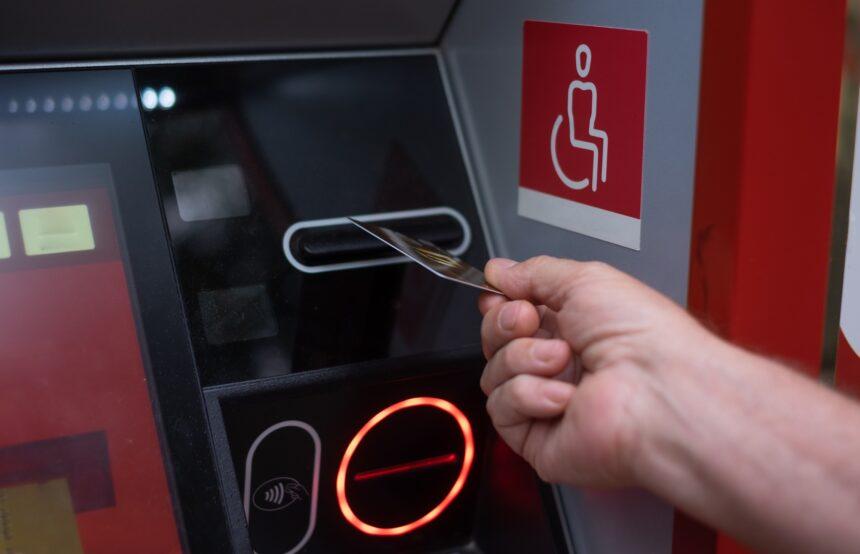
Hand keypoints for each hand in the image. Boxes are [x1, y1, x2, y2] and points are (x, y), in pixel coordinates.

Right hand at [478, 256, 719, 486]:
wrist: (658, 389)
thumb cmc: (642, 336)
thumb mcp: (585, 279)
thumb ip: (534, 272)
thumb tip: (499, 271)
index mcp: (572, 327)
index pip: (513, 315)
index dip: (499, 304)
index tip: (498, 293)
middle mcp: (559, 365)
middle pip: (496, 341)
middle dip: (504, 323)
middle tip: (529, 319)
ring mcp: (547, 401)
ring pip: (493, 373)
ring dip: (523, 358)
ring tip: (561, 359)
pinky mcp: (538, 436)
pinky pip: (503, 408)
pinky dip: (530, 395)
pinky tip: (565, 397)